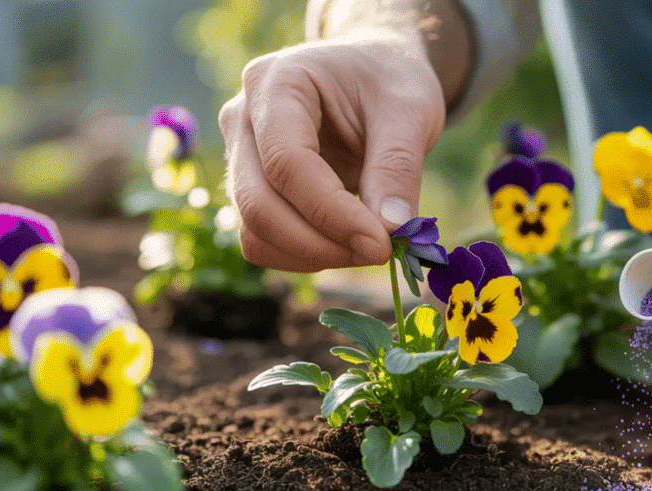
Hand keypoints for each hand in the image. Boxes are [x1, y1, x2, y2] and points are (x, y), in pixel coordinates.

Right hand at [218, 36, 444, 271]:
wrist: (376, 73)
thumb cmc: (390, 80)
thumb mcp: (410, 110)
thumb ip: (398, 166)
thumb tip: (391, 229)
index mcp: (276, 82)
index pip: (287, 162)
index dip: (332, 212)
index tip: (382, 243)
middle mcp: (243, 118)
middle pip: (258, 203)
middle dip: (320, 243)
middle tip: (381, 253)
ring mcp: (240, 156)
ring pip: (254, 232)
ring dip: (313, 255)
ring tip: (370, 247)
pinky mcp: (252, 189)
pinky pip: (264, 241)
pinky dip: (306, 256)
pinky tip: (349, 244)